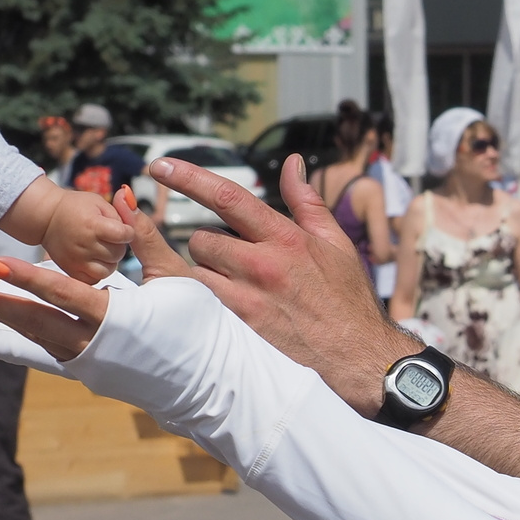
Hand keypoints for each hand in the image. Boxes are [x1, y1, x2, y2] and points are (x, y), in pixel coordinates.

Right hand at [42, 184, 136, 282]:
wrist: (47, 218)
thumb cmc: (77, 209)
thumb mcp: (100, 203)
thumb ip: (121, 213)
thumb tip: (134, 217)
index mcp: (93, 225)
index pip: (125, 235)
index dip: (127, 231)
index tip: (121, 229)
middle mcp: (84, 245)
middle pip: (118, 253)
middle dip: (117, 245)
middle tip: (105, 237)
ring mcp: (76, 261)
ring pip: (109, 269)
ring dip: (108, 260)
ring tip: (98, 248)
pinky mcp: (71, 272)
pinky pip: (95, 278)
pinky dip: (96, 271)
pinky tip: (92, 259)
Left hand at [156, 152, 415, 408]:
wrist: (359, 356)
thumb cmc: (348, 301)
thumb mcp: (336, 244)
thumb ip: (307, 202)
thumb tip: (292, 164)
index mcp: (286, 238)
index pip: (227, 196)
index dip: (188, 177)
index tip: (160, 166)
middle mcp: (263, 263)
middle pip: (202, 239)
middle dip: (210, 247)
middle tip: (236, 263)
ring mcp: (248, 296)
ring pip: (199, 271)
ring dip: (210, 275)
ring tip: (240, 289)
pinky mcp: (239, 325)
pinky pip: (204, 301)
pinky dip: (210, 300)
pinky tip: (233, 310)